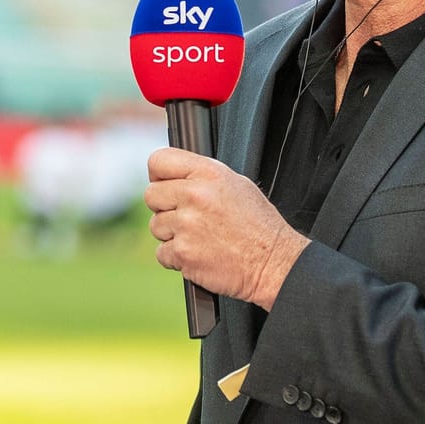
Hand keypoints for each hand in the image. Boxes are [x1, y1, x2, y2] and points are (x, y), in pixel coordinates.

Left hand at [144, 147, 309, 309]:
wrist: (273, 262)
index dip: (158, 175)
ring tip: (199, 237)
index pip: (158, 161)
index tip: (164, 185)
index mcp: (208, 173)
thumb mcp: (237, 185)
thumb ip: (201, 177)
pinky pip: (162, 253)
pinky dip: (176, 257)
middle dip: (164, 207)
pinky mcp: (183, 253)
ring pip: (156, 226)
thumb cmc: (258, 225)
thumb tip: (173, 176)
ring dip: (171, 235)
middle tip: (186, 217)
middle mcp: (195, 195)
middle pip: (151, 195)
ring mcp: (187, 225)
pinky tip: (198, 254)